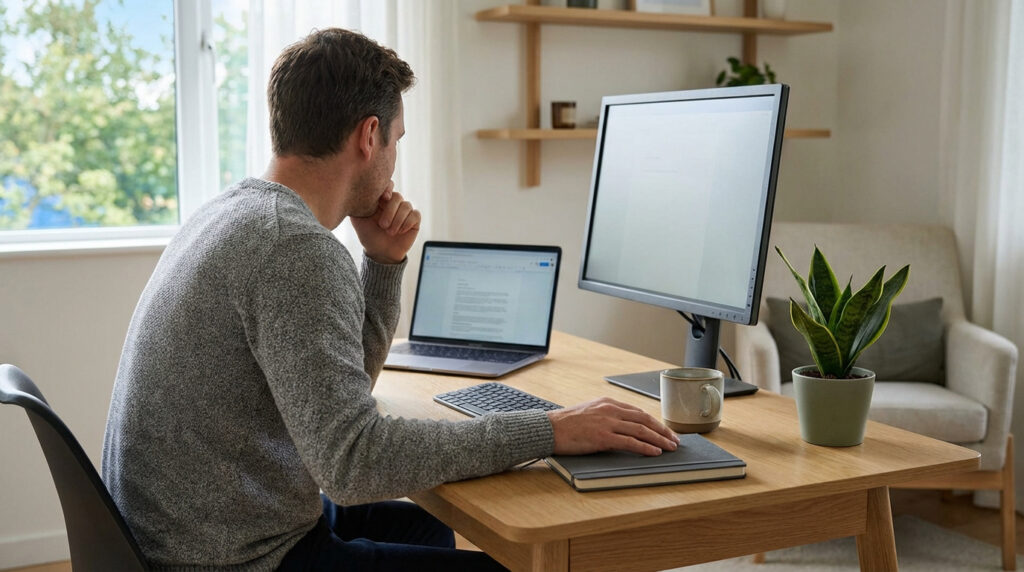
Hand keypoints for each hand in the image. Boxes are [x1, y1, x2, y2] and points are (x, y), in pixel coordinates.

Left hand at [350, 186, 420, 263]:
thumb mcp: (358, 219)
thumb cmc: (368, 235)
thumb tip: (355, 192)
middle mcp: (394, 203)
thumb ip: (357, 205)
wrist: (380, 252)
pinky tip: (400, 231)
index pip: (388, 184)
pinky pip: (415, 215)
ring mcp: (405, 211)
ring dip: (397, 220)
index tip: (383, 198)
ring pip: (407, 206)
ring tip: (390, 232)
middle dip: (390, 211)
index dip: (387, 188)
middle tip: (382, 226)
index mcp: (381, 199)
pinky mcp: (414, 220)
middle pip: (397, 196)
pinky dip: (407, 223)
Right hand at [546, 397, 679, 455]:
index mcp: (607, 403)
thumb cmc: (565, 424)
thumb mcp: (589, 412)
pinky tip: (655, 452)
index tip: (664, 430)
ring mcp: (607, 423)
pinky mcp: (603, 437)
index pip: (637, 412)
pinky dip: (645, 447)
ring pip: (641, 430)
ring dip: (659, 439)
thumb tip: (621, 427)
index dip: (654, 422)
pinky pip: (630, 442)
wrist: (548, 428)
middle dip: (662, 430)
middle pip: (644, 419)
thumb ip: (605, 416)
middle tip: (674, 439)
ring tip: (670, 447)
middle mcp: (610, 410)